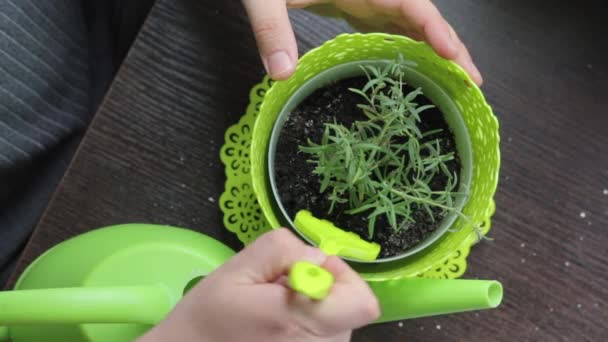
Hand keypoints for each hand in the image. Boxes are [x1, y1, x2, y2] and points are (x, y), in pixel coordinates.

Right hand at [139, 228, 379, 341]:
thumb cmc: (207, 316)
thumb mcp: (237, 267)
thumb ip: (282, 251)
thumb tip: (316, 257)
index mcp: (300, 322)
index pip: (362, 302)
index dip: (343, 277)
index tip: (307, 270)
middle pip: (347, 309)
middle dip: (320, 290)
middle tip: (277, 293)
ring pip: (335, 323)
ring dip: (311, 310)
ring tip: (271, 314)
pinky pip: (322, 338)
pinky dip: (305, 328)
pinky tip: (273, 330)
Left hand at [242, 0, 481, 84]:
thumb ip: (271, 28)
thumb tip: (282, 74)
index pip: (411, 4)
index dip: (435, 28)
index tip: (453, 55)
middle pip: (423, 17)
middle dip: (450, 47)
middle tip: (472, 83)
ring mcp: (367, 0)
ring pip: (412, 25)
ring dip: (436, 51)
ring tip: (457, 83)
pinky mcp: (357, 8)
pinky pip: (392, 29)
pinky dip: (410, 49)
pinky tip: (418, 71)